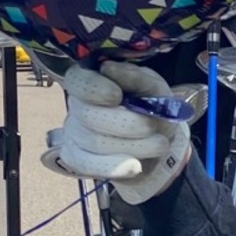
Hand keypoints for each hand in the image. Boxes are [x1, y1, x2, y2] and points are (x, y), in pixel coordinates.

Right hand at [45, 61, 190, 205]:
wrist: (158, 138)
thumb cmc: (152, 105)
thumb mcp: (153, 86)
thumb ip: (134, 77)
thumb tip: (108, 68)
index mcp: (91, 81)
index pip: (77, 81)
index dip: (93, 88)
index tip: (117, 95)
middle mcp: (77, 106)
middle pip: (87, 115)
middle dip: (123, 123)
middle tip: (151, 126)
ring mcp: (75, 134)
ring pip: (94, 142)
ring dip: (132, 145)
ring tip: (159, 144)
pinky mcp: (78, 160)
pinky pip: (88, 165)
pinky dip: (113, 167)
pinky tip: (134, 166)